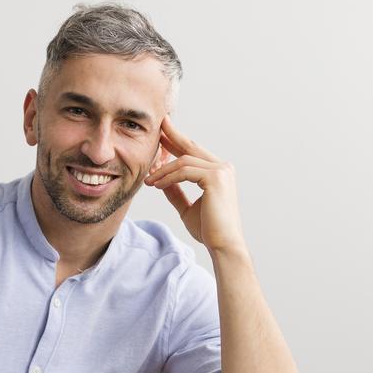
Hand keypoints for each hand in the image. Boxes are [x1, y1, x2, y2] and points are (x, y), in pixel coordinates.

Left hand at [144, 115, 245, 253]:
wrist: (223, 245)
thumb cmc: (210, 230)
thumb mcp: (187, 208)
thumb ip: (176, 192)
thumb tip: (160, 180)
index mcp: (220, 173)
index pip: (194, 153)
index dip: (177, 143)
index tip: (161, 136)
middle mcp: (223, 168)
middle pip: (191, 147)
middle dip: (172, 136)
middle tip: (157, 127)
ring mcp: (221, 171)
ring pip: (184, 161)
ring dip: (163, 170)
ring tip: (149, 180)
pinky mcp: (215, 178)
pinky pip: (184, 171)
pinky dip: (168, 177)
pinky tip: (157, 184)